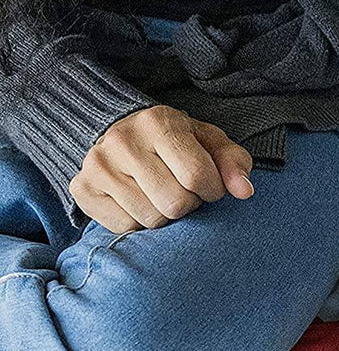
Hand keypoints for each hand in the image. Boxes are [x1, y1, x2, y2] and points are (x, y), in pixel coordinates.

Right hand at [70, 105, 254, 232]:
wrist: (125, 135)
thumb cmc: (178, 143)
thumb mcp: (210, 143)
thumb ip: (234, 162)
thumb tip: (244, 191)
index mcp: (158, 123)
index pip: (197, 176)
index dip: (213, 189)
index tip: (210, 185)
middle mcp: (123, 142)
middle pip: (175, 203)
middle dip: (190, 203)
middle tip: (185, 190)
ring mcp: (98, 166)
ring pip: (151, 219)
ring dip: (167, 215)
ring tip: (163, 194)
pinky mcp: (82, 189)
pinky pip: (126, 227)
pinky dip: (141, 222)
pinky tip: (141, 201)